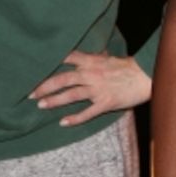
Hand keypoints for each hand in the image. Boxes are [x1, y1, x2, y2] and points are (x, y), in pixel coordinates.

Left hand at [29, 50, 150, 126]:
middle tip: (30, 93)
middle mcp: (91, 74)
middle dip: (45, 86)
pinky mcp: (105, 103)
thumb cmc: (127, 67)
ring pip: (71, 95)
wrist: (145, 76)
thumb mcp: (109, 58)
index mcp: (91, 61)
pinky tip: (63, 122)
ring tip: (40, 105)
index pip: (67, 57)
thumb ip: (96, 58)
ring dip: (54, 100)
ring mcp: (97, 89)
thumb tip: (90, 54)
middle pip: (63, 79)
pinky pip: (87, 112)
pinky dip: (74, 118)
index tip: (35, 65)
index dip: (51, 61)